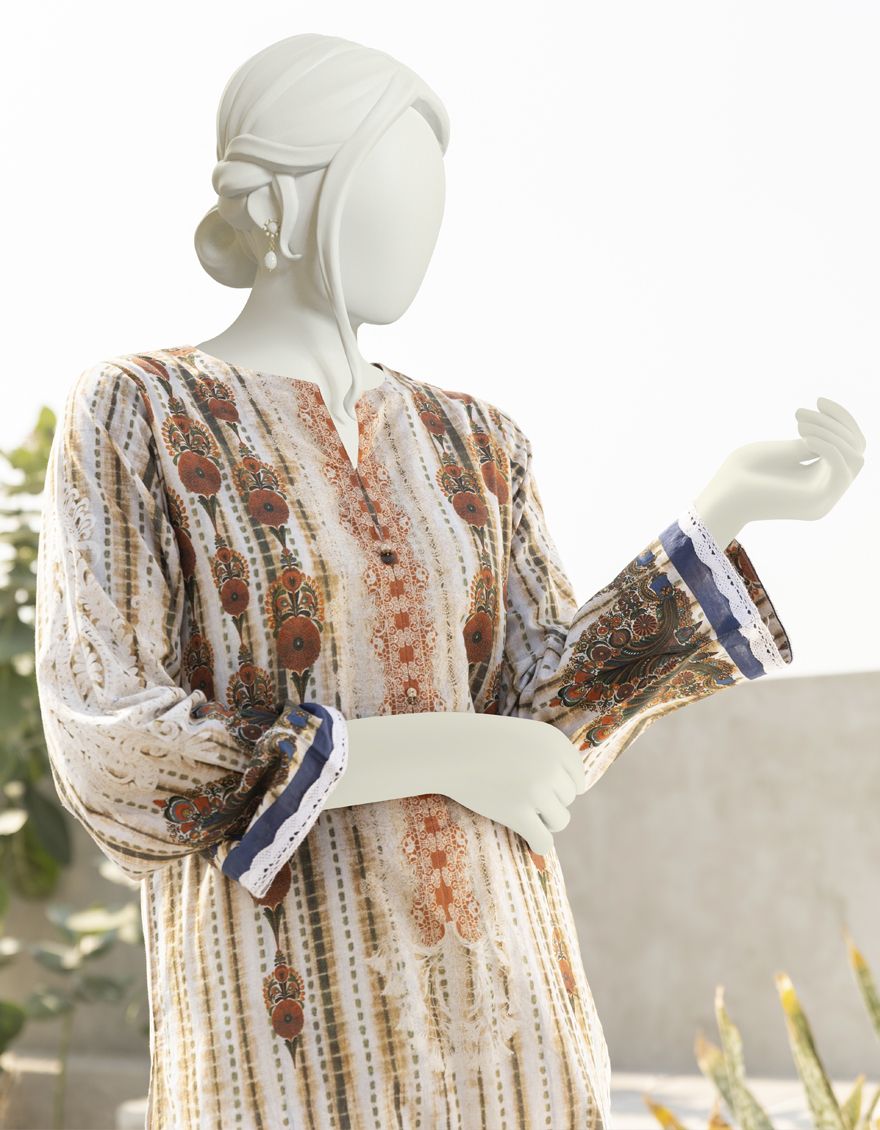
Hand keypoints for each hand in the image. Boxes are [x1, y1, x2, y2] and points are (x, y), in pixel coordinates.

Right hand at [440, 715, 586, 855]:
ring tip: (521, 813)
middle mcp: (551, 765)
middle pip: (568, 800)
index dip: (559, 788)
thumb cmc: (485, 743)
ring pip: (560, 821)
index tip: (539, 789)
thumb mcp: (525, 738)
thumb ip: (551, 757)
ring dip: (544, 822)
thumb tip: (578, 790)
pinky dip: (539, 844)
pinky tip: (529, 841)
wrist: (449, 748)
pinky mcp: (518, 812)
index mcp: (557, 743)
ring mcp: (535, 790)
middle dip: (548, 803)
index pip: (578, 780)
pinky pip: (544, 840)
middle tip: (519, 796)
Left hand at [696, 396, 865, 532]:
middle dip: (836, 423)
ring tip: (799, 423)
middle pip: (857, 449)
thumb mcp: (786, 450)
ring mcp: (825, 498)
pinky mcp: (817, 501)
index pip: (850, 446)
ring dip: (830, 431)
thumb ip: (814, 443)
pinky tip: (802, 436)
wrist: (721, 495)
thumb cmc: (744, 472)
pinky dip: (827, 445)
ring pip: (854, 456)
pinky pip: (841, 467)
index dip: (841, 420)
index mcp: (819, 480)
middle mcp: (827, 492)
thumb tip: (835, 429)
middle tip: (801, 412)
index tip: (818, 401)